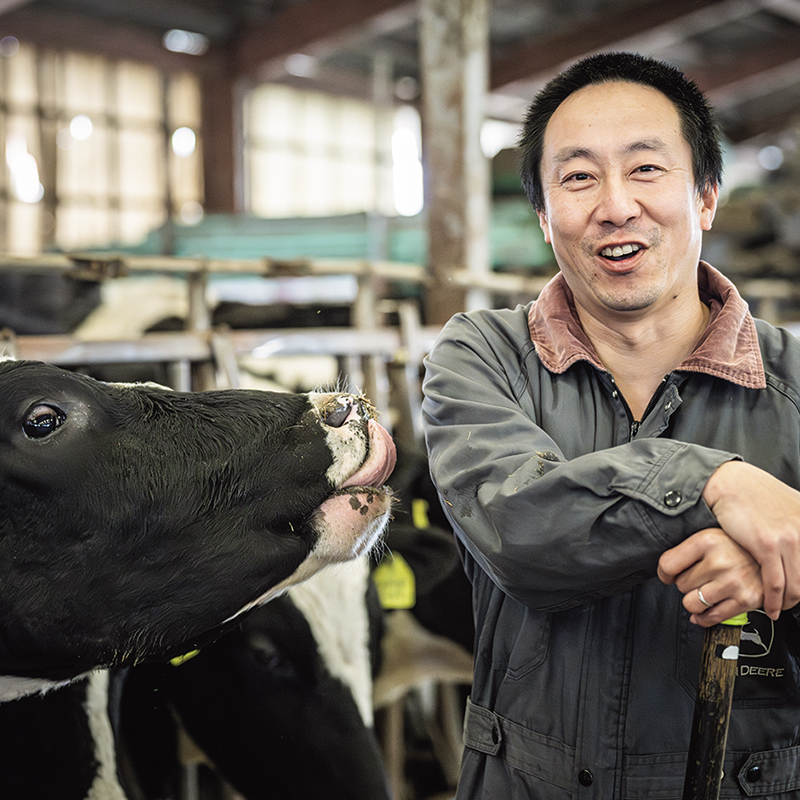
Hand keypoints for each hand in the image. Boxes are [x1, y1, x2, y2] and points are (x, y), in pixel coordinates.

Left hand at [658, 528, 761, 626]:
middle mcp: (720, 561)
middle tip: (697, 579)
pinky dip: (704, 617)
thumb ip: (686, 549)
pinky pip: (712, 617)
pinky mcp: (746, 600)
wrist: (771, 555)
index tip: (669, 575)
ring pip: (692, 604)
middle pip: (680, 585)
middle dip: (685, 584)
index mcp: (706, 541)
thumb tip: (664, 570)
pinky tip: (705, 609)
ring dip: (694, 601)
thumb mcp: (709, 536)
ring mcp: (733, 582)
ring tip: (702, 591)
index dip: (664, 573)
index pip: (667, 565)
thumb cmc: (735, 546)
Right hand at [702, 461, 799, 618]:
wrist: (728, 483)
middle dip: (797, 595)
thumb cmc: (750, 492)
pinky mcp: (767, 545)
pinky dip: (773, 600)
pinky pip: (775, 582)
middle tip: (788, 602)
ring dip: (786, 602)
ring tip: (778, 608)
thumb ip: (795, 524)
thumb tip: (796, 541)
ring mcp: (788, 538)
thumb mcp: (785, 505)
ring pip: (796, 585)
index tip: (797, 589)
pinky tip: (769, 606)